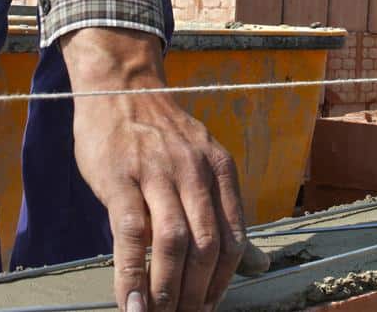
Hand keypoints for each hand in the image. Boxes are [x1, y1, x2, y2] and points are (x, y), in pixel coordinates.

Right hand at [62, 28, 244, 311]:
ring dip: (168, 291)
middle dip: (198, 294)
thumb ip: (225, 214)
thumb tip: (259, 265)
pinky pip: (131, 235)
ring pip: (174, 244)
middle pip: (207, 246)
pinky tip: (130, 302)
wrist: (118, 86)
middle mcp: (195, 171)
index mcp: (219, 170)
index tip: (209, 306)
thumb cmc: (157, 134)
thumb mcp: (202, 164)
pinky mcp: (121, 178)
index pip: (233, 238)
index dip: (223, 281)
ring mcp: (158, 173)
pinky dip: (132, 275)